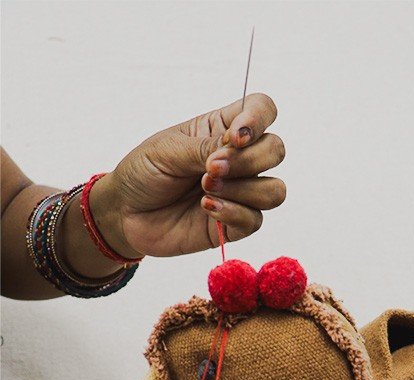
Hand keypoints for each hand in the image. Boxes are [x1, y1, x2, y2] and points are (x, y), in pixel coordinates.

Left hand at [90, 94, 285, 258]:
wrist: (126, 213)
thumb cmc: (144, 172)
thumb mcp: (168, 149)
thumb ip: (205, 148)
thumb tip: (235, 151)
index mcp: (222, 129)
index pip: (262, 109)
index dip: (258, 119)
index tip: (233, 137)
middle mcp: (238, 159)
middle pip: (276, 150)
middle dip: (249, 160)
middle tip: (210, 169)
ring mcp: (240, 193)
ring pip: (275, 190)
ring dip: (243, 190)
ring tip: (205, 190)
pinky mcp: (235, 224)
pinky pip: (255, 220)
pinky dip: (233, 213)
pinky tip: (206, 208)